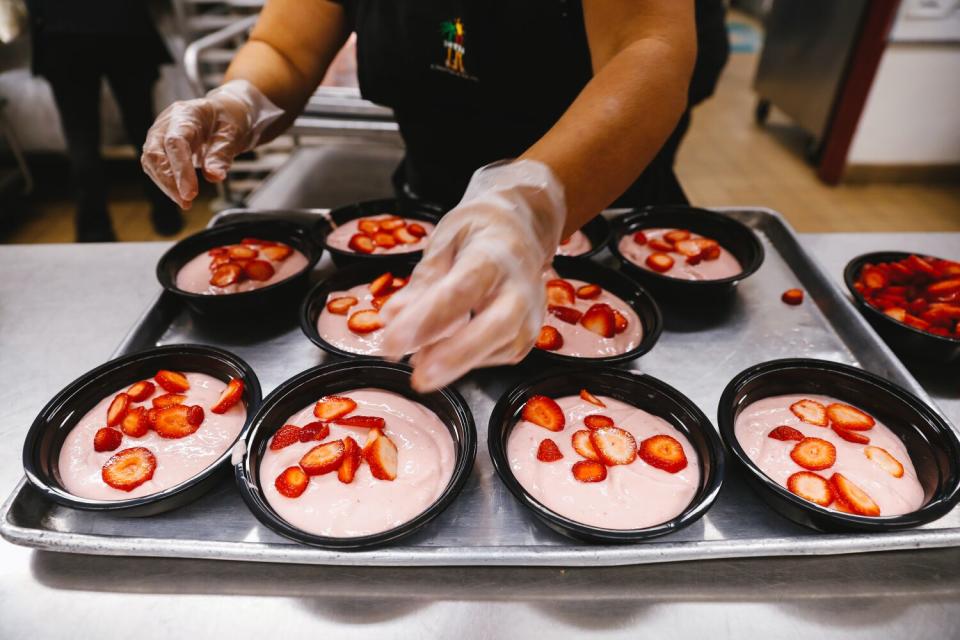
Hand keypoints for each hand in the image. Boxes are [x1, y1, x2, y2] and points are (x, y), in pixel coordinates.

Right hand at [141, 80, 282, 208]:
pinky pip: (156, 168)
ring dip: (166, 185)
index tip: (190, 193)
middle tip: (186, 201)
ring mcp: (160, 134)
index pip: (175, 142)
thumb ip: (221, 154)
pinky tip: (180, 195)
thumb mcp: (233, 133)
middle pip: (155, 152)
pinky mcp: (161, 148)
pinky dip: (167, 184)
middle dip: (168, 181)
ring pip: (151, 162)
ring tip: (185, 202)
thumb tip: (214, 176)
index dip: (181, 169)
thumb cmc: (229, 119)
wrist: (225, 114)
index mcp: (186, 114)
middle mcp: (167, 123)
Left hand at [380, 160, 565, 390]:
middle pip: (498, 325)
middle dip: (457, 354)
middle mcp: (521, 285)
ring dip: (456, 363)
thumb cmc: (478, 232)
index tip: (391, 343)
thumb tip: (390, 319)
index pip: (461, 289)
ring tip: (418, 367)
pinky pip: (498, 353)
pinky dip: (466, 360)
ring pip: (501, 346)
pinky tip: (440, 356)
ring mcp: (530, 312)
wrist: (522, 229)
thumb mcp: (445, 240)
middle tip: (419, 378)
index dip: (425, 319)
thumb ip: (421, 282)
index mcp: (495, 254)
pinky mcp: (528, 334)